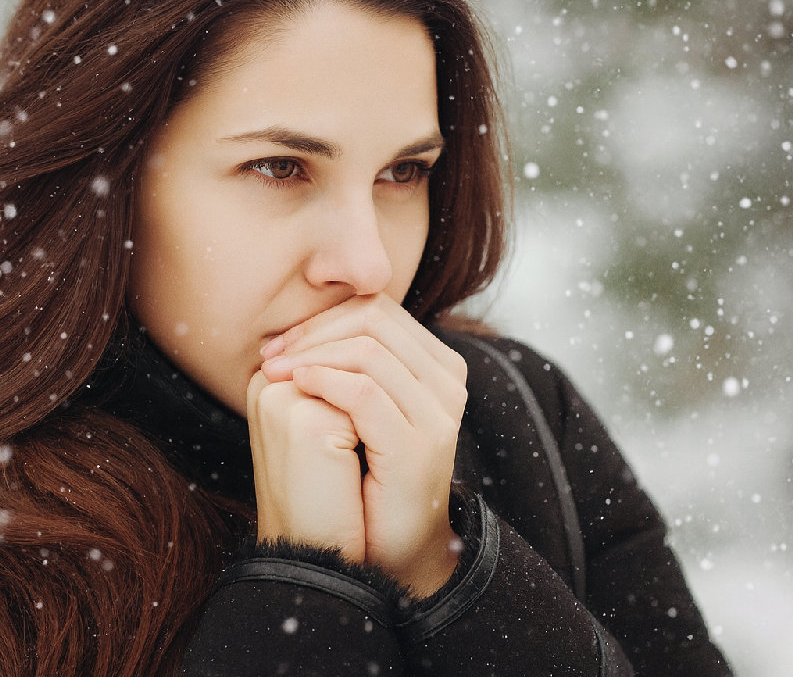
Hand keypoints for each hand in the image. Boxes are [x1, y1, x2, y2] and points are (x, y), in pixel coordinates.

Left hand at [260, 294, 467, 596]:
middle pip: (375, 320)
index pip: (379, 311)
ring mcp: (438, 413)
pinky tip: (297, 385)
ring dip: (312, 353)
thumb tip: (302, 324)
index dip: (325, 317)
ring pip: (368, 350)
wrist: (376, 552)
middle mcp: (446, 382)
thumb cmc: (358, 475)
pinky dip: (323, 380)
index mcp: (437, 366)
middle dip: (316, 329)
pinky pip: (364, 392)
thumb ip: (349, 360)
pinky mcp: (418, 445)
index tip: (283, 343)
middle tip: (274, 354)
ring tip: (276, 371)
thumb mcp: (357, 407)